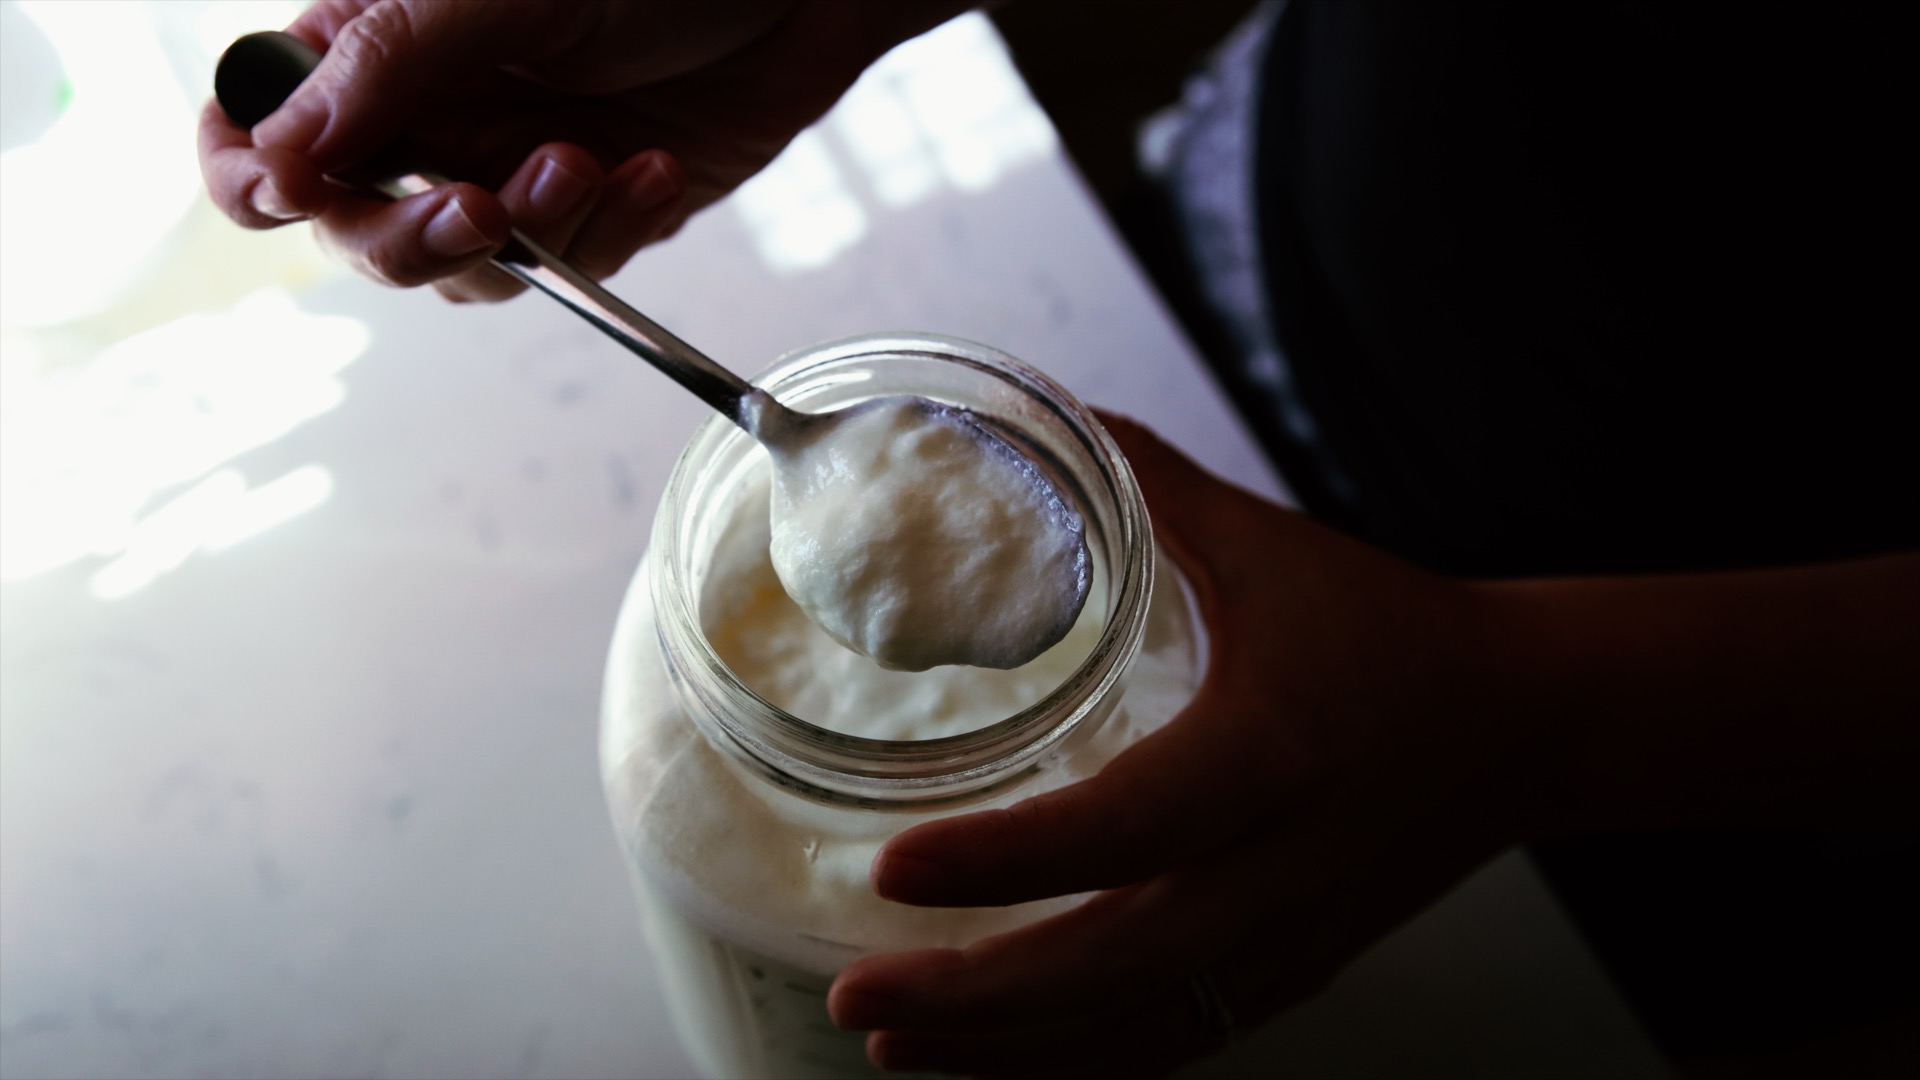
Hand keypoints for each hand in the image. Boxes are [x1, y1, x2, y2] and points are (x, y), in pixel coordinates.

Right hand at [197, 0, 957, 300]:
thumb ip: (390, 66)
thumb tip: (275, 151)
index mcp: (374, 49)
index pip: (255, 134)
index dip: (255, 178)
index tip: (294, 196)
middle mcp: (430, 120)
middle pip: (358, 233)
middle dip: (417, 236)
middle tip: (481, 210)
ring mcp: (509, 172)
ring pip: (465, 274)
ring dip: (532, 236)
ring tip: (592, 162)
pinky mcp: (591, 215)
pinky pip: (570, 269)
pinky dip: (612, 233)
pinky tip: (655, 169)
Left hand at [826, 415, 1551, 1077]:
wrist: (1523, 725)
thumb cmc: (1391, 631)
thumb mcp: (1270, 548)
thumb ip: (1149, 487)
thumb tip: (1040, 416)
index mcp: (1272, 754)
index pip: (1128, 827)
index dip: (1007, 860)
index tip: (893, 870)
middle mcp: (1278, 871)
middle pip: (1114, 968)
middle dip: (974, 1000)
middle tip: (857, 997)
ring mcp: (1285, 940)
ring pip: (1133, 1031)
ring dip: (1006, 1053)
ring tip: (893, 1042)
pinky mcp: (1288, 973)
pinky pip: (1169, 1043)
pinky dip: (1073, 1065)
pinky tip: (992, 1061)